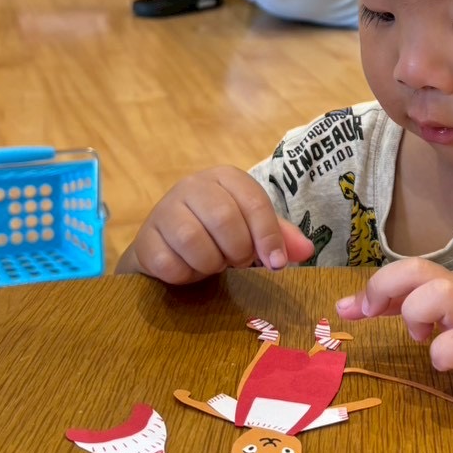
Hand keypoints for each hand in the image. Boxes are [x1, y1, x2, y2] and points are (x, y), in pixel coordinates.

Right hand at [117, 166, 313, 283]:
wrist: (167, 246)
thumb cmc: (218, 233)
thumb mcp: (252, 230)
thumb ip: (280, 237)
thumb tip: (307, 250)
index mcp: (225, 177)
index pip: (253, 201)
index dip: (268, 235)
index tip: (275, 263)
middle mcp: (192, 186)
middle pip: (223, 218)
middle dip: (238, 250)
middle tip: (238, 261)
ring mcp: (164, 210)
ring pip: (194, 240)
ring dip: (211, 263)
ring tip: (213, 263)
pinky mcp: (146, 239)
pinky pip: (170, 263)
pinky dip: (186, 275)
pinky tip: (189, 269)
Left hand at [337, 259, 452, 405]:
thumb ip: (424, 305)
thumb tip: (363, 306)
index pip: (408, 270)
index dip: (371, 287)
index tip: (348, 310)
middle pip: (415, 270)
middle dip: (382, 289)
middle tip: (374, 315)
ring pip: (436, 294)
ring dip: (415, 314)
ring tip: (423, 337)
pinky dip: (445, 353)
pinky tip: (451, 363)